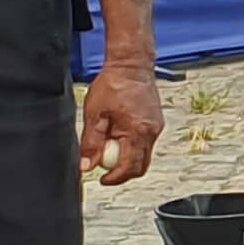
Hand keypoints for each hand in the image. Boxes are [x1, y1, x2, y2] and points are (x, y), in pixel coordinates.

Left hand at [82, 64, 161, 185]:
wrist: (131, 64)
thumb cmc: (114, 83)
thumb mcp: (94, 115)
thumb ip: (90, 143)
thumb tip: (86, 165)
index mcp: (137, 131)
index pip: (129, 167)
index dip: (115, 178)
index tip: (103, 180)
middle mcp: (152, 132)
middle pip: (140, 167)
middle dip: (122, 172)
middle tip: (105, 169)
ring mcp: (156, 127)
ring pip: (143, 155)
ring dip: (127, 156)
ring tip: (109, 140)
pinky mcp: (156, 122)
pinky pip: (145, 142)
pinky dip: (132, 144)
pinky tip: (119, 130)